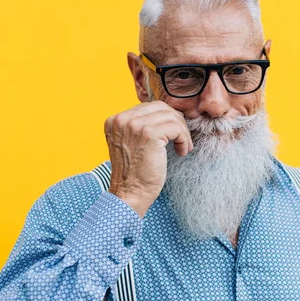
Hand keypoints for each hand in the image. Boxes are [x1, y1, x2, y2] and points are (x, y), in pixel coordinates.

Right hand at [104, 101, 193, 217]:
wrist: (130, 193)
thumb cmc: (135, 173)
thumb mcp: (132, 143)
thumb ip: (141, 127)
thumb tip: (168, 115)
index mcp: (115, 120)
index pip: (148, 107)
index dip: (165, 119)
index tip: (173, 134)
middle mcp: (122, 120)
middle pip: (160, 107)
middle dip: (176, 122)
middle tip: (182, 139)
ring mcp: (135, 125)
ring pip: (171, 116)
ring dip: (182, 132)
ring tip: (183, 147)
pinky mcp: (149, 134)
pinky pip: (176, 128)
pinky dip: (184, 139)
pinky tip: (182, 151)